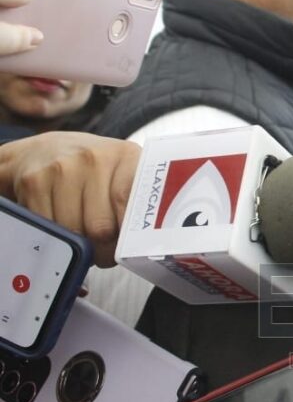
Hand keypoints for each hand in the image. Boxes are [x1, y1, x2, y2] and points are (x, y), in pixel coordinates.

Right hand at [0, 132, 140, 266]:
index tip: (130, 249)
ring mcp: (62, 168)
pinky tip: (62, 227)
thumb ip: (140, 200)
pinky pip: (48, 228)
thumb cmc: (93, 170)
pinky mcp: (34, 182)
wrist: (43, 151)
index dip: (130, 235)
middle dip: (104, 249)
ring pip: (73, 232)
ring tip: (85, 237)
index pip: (130, 202)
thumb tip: (150, 240)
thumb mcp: (124, 172)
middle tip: (105, 250)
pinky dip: (56, 237)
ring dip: (79, 246)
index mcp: (125, 156)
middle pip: (101, 227)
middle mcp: (94, 158)